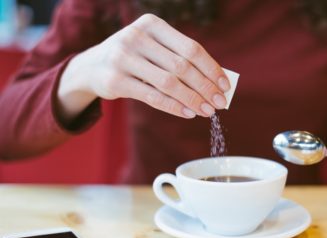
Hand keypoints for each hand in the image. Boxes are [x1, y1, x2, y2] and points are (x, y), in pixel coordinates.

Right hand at [58, 14, 229, 120]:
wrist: (92, 66)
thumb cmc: (134, 57)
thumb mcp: (153, 48)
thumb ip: (179, 59)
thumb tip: (215, 82)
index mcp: (152, 24)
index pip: (191, 48)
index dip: (211, 69)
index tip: (225, 86)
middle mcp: (136, 37)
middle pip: (182, 66)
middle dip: (205, 87)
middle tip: (219, 103)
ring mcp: (123, 58)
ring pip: (169, 83)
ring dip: (192, 99)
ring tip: (207, 111)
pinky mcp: (115, 80)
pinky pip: (152, 97)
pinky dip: (174, 107)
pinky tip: (188, 113)